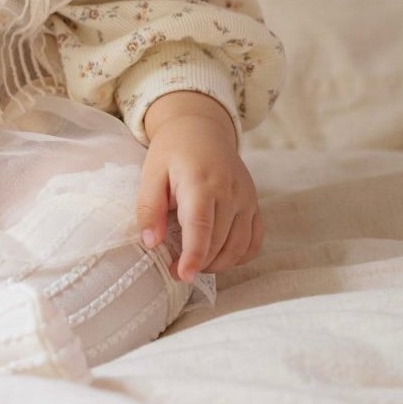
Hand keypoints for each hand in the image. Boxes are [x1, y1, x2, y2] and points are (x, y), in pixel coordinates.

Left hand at [136, 98, 263, 283]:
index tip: (183, 275)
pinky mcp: (254, 204)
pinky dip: (239, 256)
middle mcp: (230, 192)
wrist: (202, 128)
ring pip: (239, 247)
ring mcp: (246, 199)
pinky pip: (254, 241)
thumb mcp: (151, 173)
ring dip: (217, 264)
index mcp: (201, 182)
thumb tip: (151, 243)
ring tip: (194, 264)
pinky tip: (219, 257)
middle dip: (198, 263)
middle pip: (219, 242)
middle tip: (175, 270)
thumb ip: (148, 207)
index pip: (201, 227)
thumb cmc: (173, 151)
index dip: (193, 255)